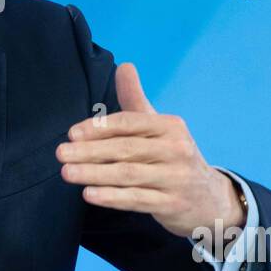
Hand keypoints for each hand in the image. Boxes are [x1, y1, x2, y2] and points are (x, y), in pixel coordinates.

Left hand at [55, 62, 242, 238]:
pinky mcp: (172, 204)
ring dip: (94, 174)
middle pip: (126, 149)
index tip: (72, 134)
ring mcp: (176, 178)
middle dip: (90, 151)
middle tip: (60, 153)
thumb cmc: (173, 157)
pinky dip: (112, 197)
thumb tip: (124, 66)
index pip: (130, 123)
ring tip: (67, 172)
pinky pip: (137, 200)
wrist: (210, 198)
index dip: (99, 128)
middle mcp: (176, 149)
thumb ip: (136, 100)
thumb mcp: (160, 126)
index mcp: (170, 126)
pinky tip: (90, 194)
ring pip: (128, 175)